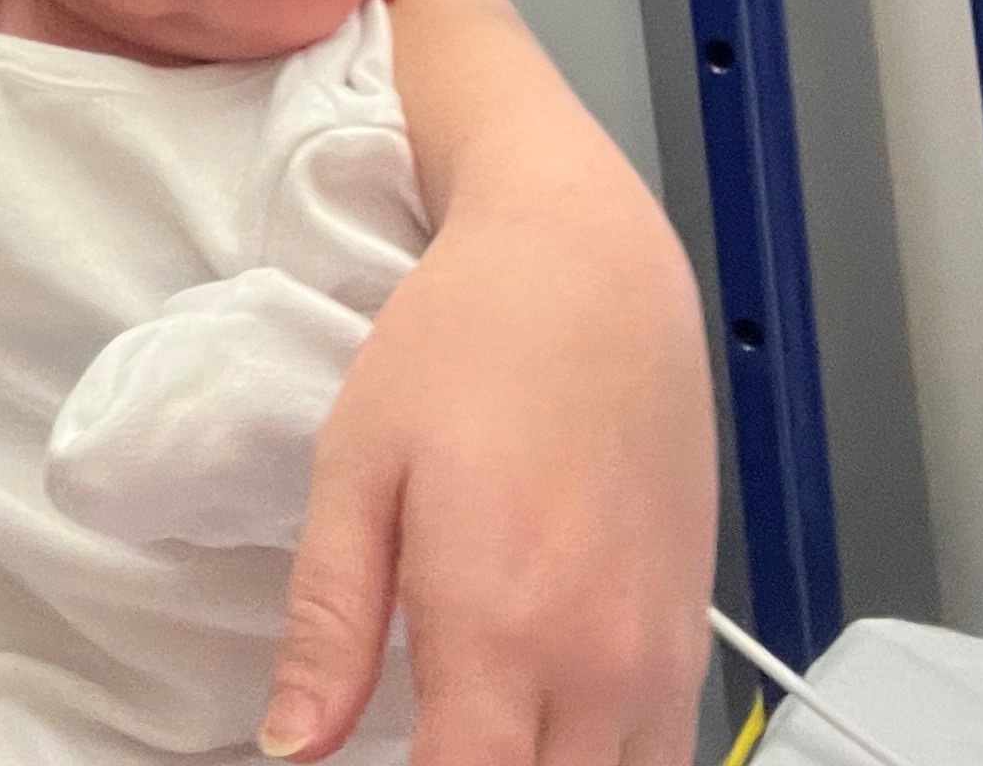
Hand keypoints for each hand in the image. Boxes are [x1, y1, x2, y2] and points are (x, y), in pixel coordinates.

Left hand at [259, 201, 710, 765]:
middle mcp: (599, 664)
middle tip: (417, 740)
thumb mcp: (356, 467)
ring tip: (473, 736)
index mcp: (502, 628)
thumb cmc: (466, 344)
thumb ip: (328, 624)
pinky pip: (660, 759)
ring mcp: (660, 659)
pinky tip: (542, 732)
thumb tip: (289, 746)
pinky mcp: (692, 639)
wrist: (591, 265)